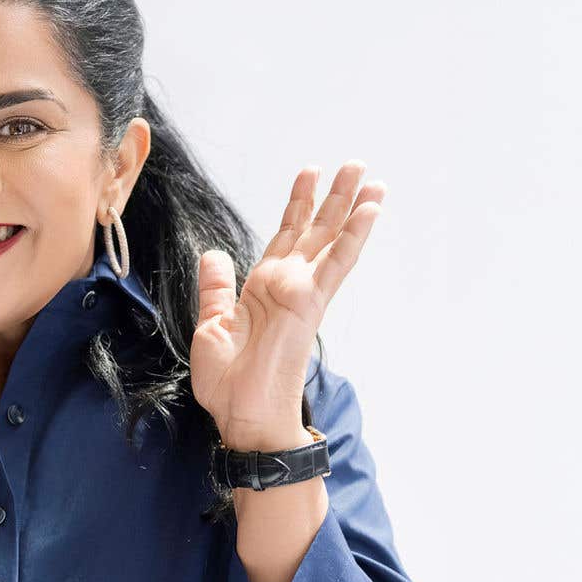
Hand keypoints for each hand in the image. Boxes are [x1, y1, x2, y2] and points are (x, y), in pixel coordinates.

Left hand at [189, 161, 385, 450]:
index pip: (285, 237)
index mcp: (263, 289)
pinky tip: (369, 210)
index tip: (309, 177)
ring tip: (366, 175)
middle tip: (353, 165)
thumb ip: (216, 289)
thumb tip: (213, 255)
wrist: (243, 416)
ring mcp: (302, 292)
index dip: (297, 206)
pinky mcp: (312, 303)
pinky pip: (337, 262)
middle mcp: (287, 285)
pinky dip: (353, 235)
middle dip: (332, 197)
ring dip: (349, 206)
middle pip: (314, 230)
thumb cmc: (228, 384)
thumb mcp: (211, 327)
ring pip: (330, 239)